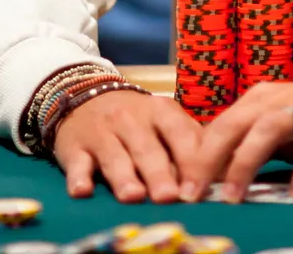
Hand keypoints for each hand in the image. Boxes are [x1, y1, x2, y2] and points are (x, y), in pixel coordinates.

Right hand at [51, 89, 202, 203]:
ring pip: (113, 157)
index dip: (191, 161)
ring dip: (124, 177)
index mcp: (160, 111)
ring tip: (134, 197)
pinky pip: (77, 164)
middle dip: (159, 173)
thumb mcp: (164, 119)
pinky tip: (82, 191)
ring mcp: (101, 133)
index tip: (199, 188)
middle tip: (169, 197)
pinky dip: (78, 178)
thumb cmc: (136, 118)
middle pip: (147, 149)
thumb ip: (188, 142)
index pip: (180, 134)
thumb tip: (218, 175)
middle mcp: (131, 120)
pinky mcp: (74, 148)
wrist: (84, 94)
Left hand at [185, 74, 292, 203]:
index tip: (179, 189)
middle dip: (208, 160)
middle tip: (192, 195)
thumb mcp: (287, 126)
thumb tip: (221, 179)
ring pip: (267, 131)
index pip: (219, 126)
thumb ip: (258, 146)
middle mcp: (280, 98)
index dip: (196, 157)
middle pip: (234, 125)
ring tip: (233, 198)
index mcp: (262, 98)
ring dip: (245, 163)